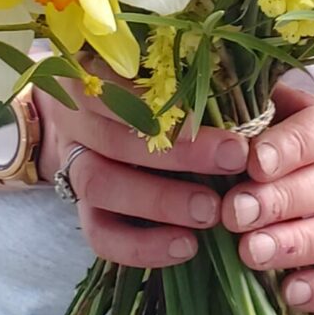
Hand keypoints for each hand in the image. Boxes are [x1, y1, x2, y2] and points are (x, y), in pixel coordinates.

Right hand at [33, 77, 248, 267]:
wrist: (93, 115)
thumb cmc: (144, 84)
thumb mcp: (156, 68)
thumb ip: (185, 74)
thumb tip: (241, 84)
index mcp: (90, 75)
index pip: (120, 89)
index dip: (167, 108)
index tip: (218, 119)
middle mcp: (74, 120)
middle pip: (114, 139)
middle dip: (177, 154)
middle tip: (231, 161)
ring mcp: (72, 166)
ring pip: (101, 186)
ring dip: (159, 202)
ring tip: (210, 212)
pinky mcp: (81, 209)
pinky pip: (100, 234)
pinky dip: (141, 246)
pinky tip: (185, 246)